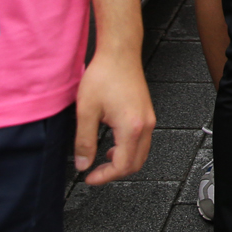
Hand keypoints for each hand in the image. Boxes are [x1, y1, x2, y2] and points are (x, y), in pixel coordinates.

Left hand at [75, 46, 155, 185]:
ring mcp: (149, 119)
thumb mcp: (86, 111)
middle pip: (136, 163)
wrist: (119, 53)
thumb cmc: (105, 74)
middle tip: (95, 173)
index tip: (89, 178)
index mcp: (132, 127)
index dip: (104, 177)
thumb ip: (84, 141)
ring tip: (102, 161)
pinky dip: (129, 150)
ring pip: (141, 153)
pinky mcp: (147, 113)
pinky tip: (113, 145)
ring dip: (123, 162)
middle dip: (114, 173)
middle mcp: (145, 124)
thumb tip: (83, 163)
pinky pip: (142, 141)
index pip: (122, 165)